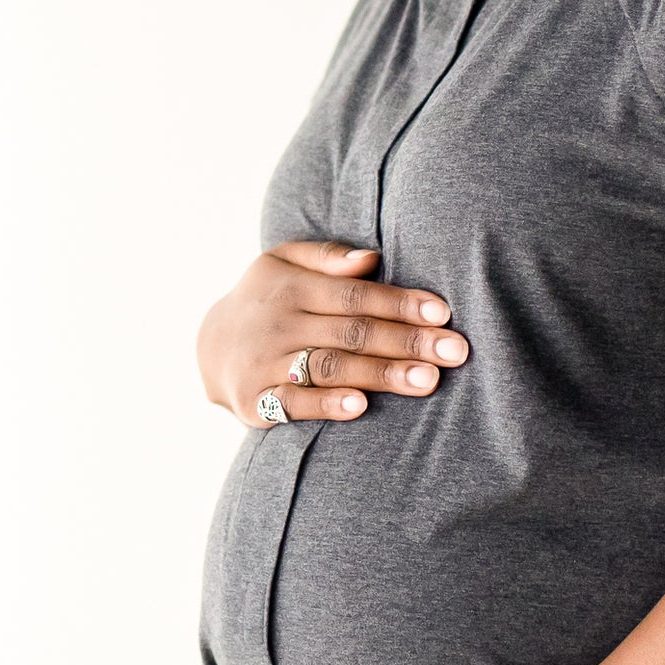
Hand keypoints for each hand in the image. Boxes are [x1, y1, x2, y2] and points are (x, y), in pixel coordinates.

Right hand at [195, 239, 469, 427]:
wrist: (209, 346)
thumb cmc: (268, 299)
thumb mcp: (284, 263)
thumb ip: (327, 258)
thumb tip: (372, 258)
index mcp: (292, 286)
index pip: (355, 294)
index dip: (400, 303)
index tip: (443, 313)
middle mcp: (279, 322)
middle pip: (352, 332)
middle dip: (407, 342)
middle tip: (455, 352)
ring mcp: (265, 362)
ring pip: (331, 367)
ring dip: (381, 375)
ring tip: (427, 381)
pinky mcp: (254, 401)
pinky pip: (294, 404)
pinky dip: (327, 405)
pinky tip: (361, 406)